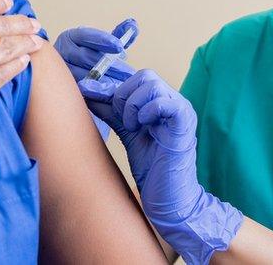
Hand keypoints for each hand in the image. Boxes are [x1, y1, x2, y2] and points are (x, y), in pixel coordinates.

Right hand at [55, 20, 138, 139]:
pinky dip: (97, 94)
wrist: (70, 84)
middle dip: (110, 66)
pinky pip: (80, 92)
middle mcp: (61, 53)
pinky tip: (111, 98)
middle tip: (129, 73)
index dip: (103, 40)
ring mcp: (59, 72)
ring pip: (82, 76)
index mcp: (70, 38)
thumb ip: (118, 36)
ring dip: (105, 81)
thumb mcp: (103, 47)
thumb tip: (133, 24)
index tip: (120, 46)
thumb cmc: (90, 61)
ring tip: (123, 86)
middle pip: (86, 57)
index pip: (86, 35)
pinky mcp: (62, 90)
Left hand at [81, 67, 242, 264]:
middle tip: (122, 122)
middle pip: (145, 75)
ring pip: (152, 85)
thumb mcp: (126, 132)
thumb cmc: (151, 168)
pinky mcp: (184, 123)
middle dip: (123, 96)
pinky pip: (164, 102)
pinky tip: (141, 128)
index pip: (137, 77)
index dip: (113, 87)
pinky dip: (146, 112)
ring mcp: (181, 110)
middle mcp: (174, 101)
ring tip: (132, 128)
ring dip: (133, 105)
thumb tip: (88, 91)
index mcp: (162, 102)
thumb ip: (111, 111)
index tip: (91, 95)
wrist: (168, 198)